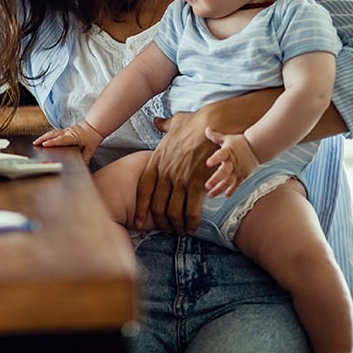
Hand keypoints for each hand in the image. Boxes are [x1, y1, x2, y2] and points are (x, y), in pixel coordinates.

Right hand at [33, 120, 103, 163]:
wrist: (95, 126)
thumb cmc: (92, 137)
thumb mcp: (91, 149)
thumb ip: (86, 158)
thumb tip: (82, 167)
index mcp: (73, 137)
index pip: (61, 140)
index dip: (52, 142)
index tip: (44, 144)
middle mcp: (67, 132)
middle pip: (53, 134)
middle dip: (43, 139)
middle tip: (35, 144)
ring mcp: (65, 131)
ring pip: (52, 133)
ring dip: (43, 137)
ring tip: (36, 142)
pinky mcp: (65, 131)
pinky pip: (54, 133)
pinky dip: (47, 136)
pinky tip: (43, 139)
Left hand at [133, 112, 217, 233]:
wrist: (214, 124)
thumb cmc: (195, 123)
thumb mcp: (174, 123)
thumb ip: (164, 126)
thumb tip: (157, 121)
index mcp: (156, 161)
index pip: (143, 190)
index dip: (141, 208)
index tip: (139, 221)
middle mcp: (165, 172)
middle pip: (157, 205)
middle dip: (161, 221)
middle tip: (166, 229)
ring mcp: (180, 179)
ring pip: (173, 211)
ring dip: (176, 225)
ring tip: (180, 230)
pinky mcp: (197, 183)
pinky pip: (191, 210)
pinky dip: (191, 222)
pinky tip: (193, 226)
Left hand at [203, 127, 259, 197]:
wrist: (257, 147)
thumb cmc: (239, 142)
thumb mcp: (227, 138)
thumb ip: (216, 136)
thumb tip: (206, 129)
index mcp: (228, 152)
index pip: (220, 155)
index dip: (215, 159)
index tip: (207, 163)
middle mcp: (233, 162)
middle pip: (224, 172)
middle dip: (216, 179)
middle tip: (207, 186)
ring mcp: (238, 170)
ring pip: (229, 181)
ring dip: (220, 188)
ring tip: (210, 195)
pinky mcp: (243, 175)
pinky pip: (237, 185)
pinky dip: (232, 190)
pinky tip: (225, 196)